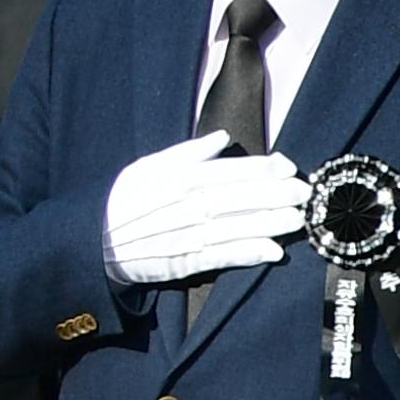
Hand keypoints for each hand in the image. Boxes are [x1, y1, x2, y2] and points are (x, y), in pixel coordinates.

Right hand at [102, 133, 307, 283]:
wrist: (93, 241)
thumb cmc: (124, 200)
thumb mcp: (149, 166)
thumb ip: (188, 152)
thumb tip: (222, 138)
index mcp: (181, 178)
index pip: (231, 171)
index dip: (263, 169)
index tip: (289, 167)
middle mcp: (188, 205)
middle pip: (241, 198)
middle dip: (277, 195)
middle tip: (305, 193)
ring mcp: (189, 234)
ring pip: (237, 227)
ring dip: (270, 224)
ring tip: (298, 220)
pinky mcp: (186, 261)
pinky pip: (222, 256)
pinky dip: (248, 254)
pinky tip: (272, 252)